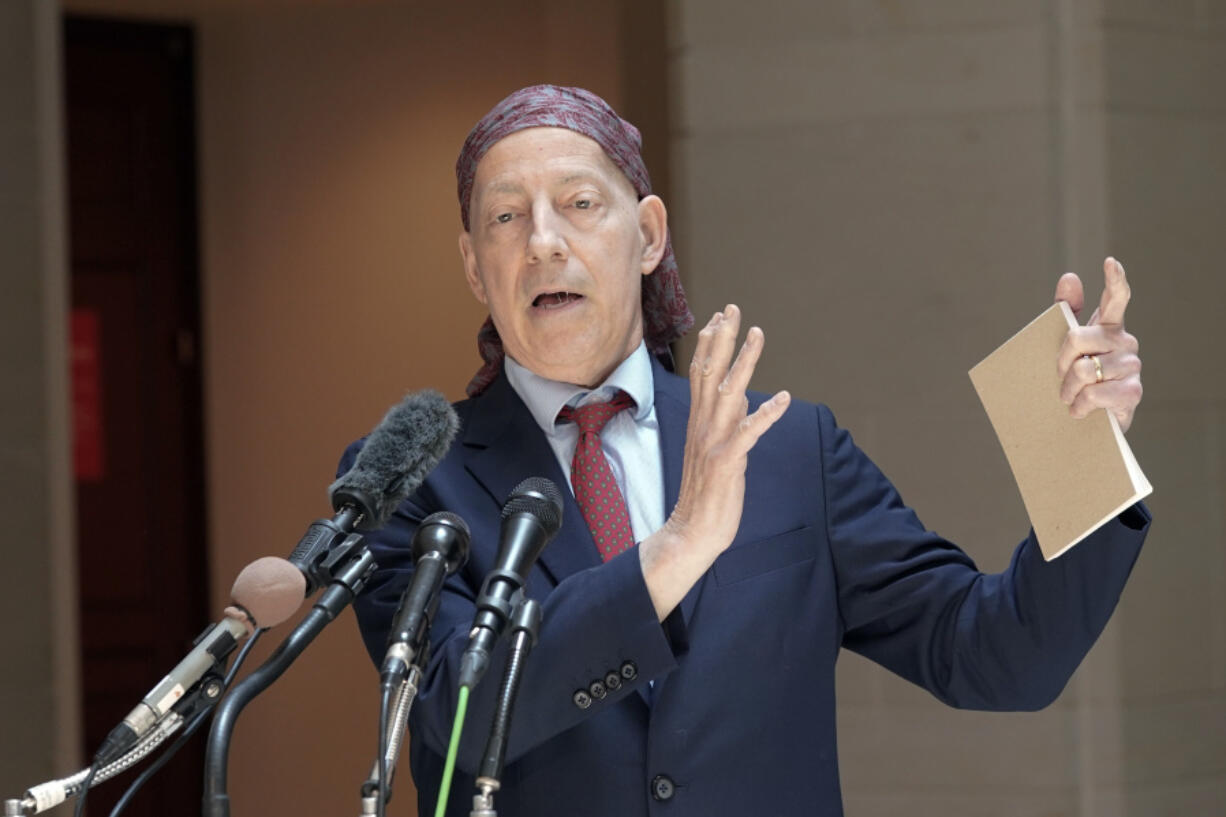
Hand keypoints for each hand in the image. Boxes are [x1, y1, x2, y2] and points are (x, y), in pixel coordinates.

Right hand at [638, 305, 790, 618]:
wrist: (691, 532)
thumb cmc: (706, 494)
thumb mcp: (717, 451)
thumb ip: (728, 421)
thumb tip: (744, 396)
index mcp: (699, 423)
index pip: (701, 375)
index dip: (710, 344)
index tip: (719, 317)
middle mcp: (703, 427)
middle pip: (711, 373)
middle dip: (723, 339)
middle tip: (732, 308)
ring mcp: (714, 443)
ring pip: (729, 393)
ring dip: (744, 363)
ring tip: (757, 334)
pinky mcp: (728, 462)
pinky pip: (749, 433)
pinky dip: (766, 414)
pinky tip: (784, 398)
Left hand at [1054, 257, 1142, 431]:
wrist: (1090, 420)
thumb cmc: (1078, 379)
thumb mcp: (1067, 348)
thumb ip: (1066, 311)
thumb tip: (1070, 277)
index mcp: (1109, 327)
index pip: (1116, 297)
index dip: (1114, 279)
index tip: (1109, 262)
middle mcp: (1125, 342)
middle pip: (1076, 339)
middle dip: (1060, 362)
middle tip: (1061, 377)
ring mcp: (1132, 366)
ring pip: (1082, 370)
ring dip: (1068, 389)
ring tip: (1071, 397)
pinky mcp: (1133, 392)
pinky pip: (1093, 393)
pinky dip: (1079, 406)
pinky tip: (1080, 410)